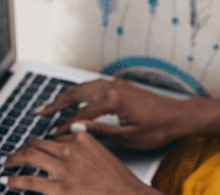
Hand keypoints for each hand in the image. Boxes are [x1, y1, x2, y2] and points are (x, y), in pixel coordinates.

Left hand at [2, 130, 157, 194]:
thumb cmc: (118, 181)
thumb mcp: (103, 152)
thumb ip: (86, 141)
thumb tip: (74, 129)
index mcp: (81, 139)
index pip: (53, 137)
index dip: (41, 143)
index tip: (35, 147)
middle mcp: (69, 150)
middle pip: (37, 144)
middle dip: (22, 148)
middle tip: (14, 154)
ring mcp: (63, 169)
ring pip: (29, 157)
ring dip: (14, 159)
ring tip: (7, 162)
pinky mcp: (58, 189)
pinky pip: (28, 181)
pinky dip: (14, 180)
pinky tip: (6, 181)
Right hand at [37, 78, 192, 148]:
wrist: (179, 115)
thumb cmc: (159, 128)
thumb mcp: (128, 136)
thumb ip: (100, 131)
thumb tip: (76, 129)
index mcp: (113, 100)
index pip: (80, 114)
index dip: (64, 126)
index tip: (53, 135)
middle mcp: (112, 87)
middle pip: (76, 94)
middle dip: (56, 104)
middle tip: (40, 113)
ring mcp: (116, 83)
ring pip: (83, 86)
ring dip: (66, 95)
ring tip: (51, 105)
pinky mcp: (121, 84)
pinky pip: (93, 84)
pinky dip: (79, 90)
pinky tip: (73, 96)